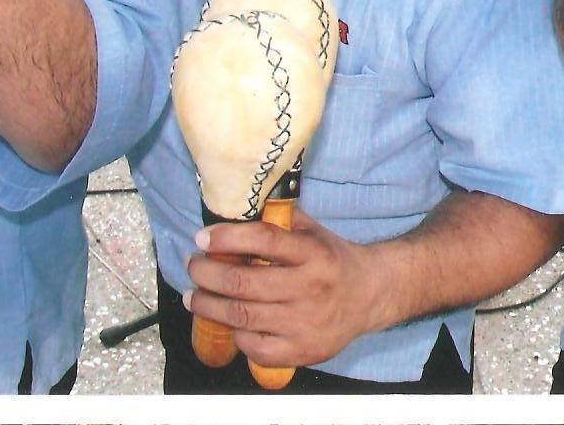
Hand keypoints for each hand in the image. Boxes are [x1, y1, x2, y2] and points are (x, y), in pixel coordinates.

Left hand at [183, 209, 379, 368]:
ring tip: (194, 297)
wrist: (369, 295)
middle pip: (244, 283)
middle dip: (207, 274)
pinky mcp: (304, 351)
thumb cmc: (332, 259)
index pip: (263, 240)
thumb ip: (278, 222)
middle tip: (193, 266)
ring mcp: (307, 323)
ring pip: (243, 317)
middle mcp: (311, 287)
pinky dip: (236, 336)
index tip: (201, 238)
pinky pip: (256, 348)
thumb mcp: (312, 232)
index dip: (226, 238)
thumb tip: (233, 212)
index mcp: (313, 252)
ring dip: (209, 306)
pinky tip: (229, 324)